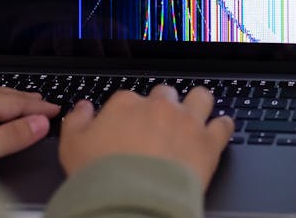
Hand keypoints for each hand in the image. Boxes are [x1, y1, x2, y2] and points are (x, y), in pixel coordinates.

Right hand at [58, 86, 233, 188]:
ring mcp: (186, 122)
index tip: (129, 126)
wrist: (133, 200)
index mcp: (126, 104)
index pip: (129, 98)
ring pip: (200, 98)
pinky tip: (219, 129)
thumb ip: (76, 121)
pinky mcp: (208, 142)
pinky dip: (222, 126)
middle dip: (164, 106)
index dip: (130, 113)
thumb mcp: (72, 146)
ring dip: (198, 104)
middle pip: (165, 95)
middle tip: (160, 124)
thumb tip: (82, 108)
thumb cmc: (102, 176)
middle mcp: (158, 107)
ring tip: (196, 114)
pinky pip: (223, 125)